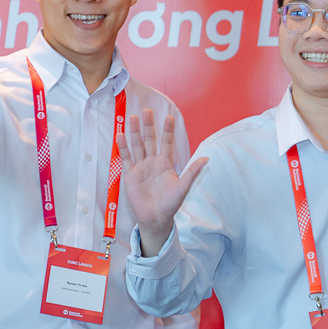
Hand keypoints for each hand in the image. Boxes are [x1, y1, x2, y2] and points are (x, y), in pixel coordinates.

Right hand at [119, 108, 206, 253]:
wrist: (156, 217)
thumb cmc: (170, 203)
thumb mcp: (183, 187)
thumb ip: (192, 172)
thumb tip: (206, 159)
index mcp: (165, 163)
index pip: (166, 143)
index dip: (168, 131)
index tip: (169, 117)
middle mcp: (152, 162)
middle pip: (149, 140)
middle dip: (148, 126)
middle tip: (147, 111)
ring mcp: (140, 167)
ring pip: (137, 146)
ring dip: (135, 132)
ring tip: (133, 117)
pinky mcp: (130, 175)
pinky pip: (126, 158)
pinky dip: (123, 147)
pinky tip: (121, 135)